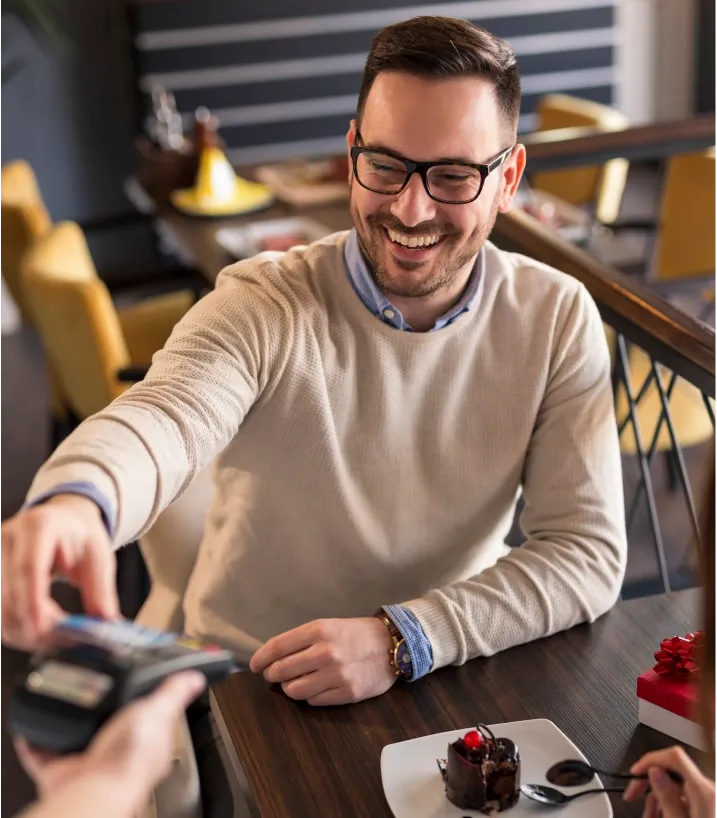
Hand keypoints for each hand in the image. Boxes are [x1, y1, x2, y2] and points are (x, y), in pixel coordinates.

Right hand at [0, 494, 118, 649]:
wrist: (61, 522)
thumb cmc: (79, 537)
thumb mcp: (98, 555)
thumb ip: (101, 588)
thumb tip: (105, 623)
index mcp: (39, 526)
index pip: (28, 567)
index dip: (33, 601)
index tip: (44, 629)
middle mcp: (6, 538)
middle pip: (9, 593)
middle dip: (34, 626)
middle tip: (64, 643)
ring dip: (24, 634)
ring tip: (57, 640)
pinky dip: (16, 629)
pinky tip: (39, 634)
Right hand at [14, 670, 205, 802]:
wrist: (94, 783)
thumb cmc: (131, 756)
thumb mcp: (157, 712)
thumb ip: (173, 694)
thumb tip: (195, 678)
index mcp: (149, 745)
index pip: (152, 721)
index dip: (146, 705)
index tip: (135, 688)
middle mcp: (119, 757)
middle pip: (112, 730)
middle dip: (103, 713)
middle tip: (95, 691)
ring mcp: (90, 765)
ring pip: (80, 741)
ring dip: (71, 724)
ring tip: (68, 702)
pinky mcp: (63, 772)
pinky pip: (46, 755)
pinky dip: (38, 741)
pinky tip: (36, 726)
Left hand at [250, 617, 397, 705]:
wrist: (392, 645)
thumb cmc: (356, 633)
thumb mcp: (329, 625)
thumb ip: (303, 640)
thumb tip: (274, 658)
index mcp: (319, 630)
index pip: (278, 647)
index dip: (261, 658)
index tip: (253, 665)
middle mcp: (325, 652)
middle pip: (282, 671)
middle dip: (272, 674)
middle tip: (273, 675)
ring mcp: (336, 675)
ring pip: (294, 690)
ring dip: (290, 687)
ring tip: (295, 682)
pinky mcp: (346, 693)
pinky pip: (313, 701)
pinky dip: (309, 696)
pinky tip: (315, 688)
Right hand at [623, 746, 715, 817]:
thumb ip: (667, 796)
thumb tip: (655, 772)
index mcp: (704, 791)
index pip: (674, 756)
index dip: (651, 759)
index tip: (636, 773)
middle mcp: (710, 792)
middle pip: (672, 773)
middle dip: (650, 784)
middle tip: (633, 796)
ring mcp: (711, 801)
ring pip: (676, 789)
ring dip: (657, 800)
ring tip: (648, 816)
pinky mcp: (709, 810)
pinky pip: (685, 800)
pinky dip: (670, 807)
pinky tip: (661, 816)